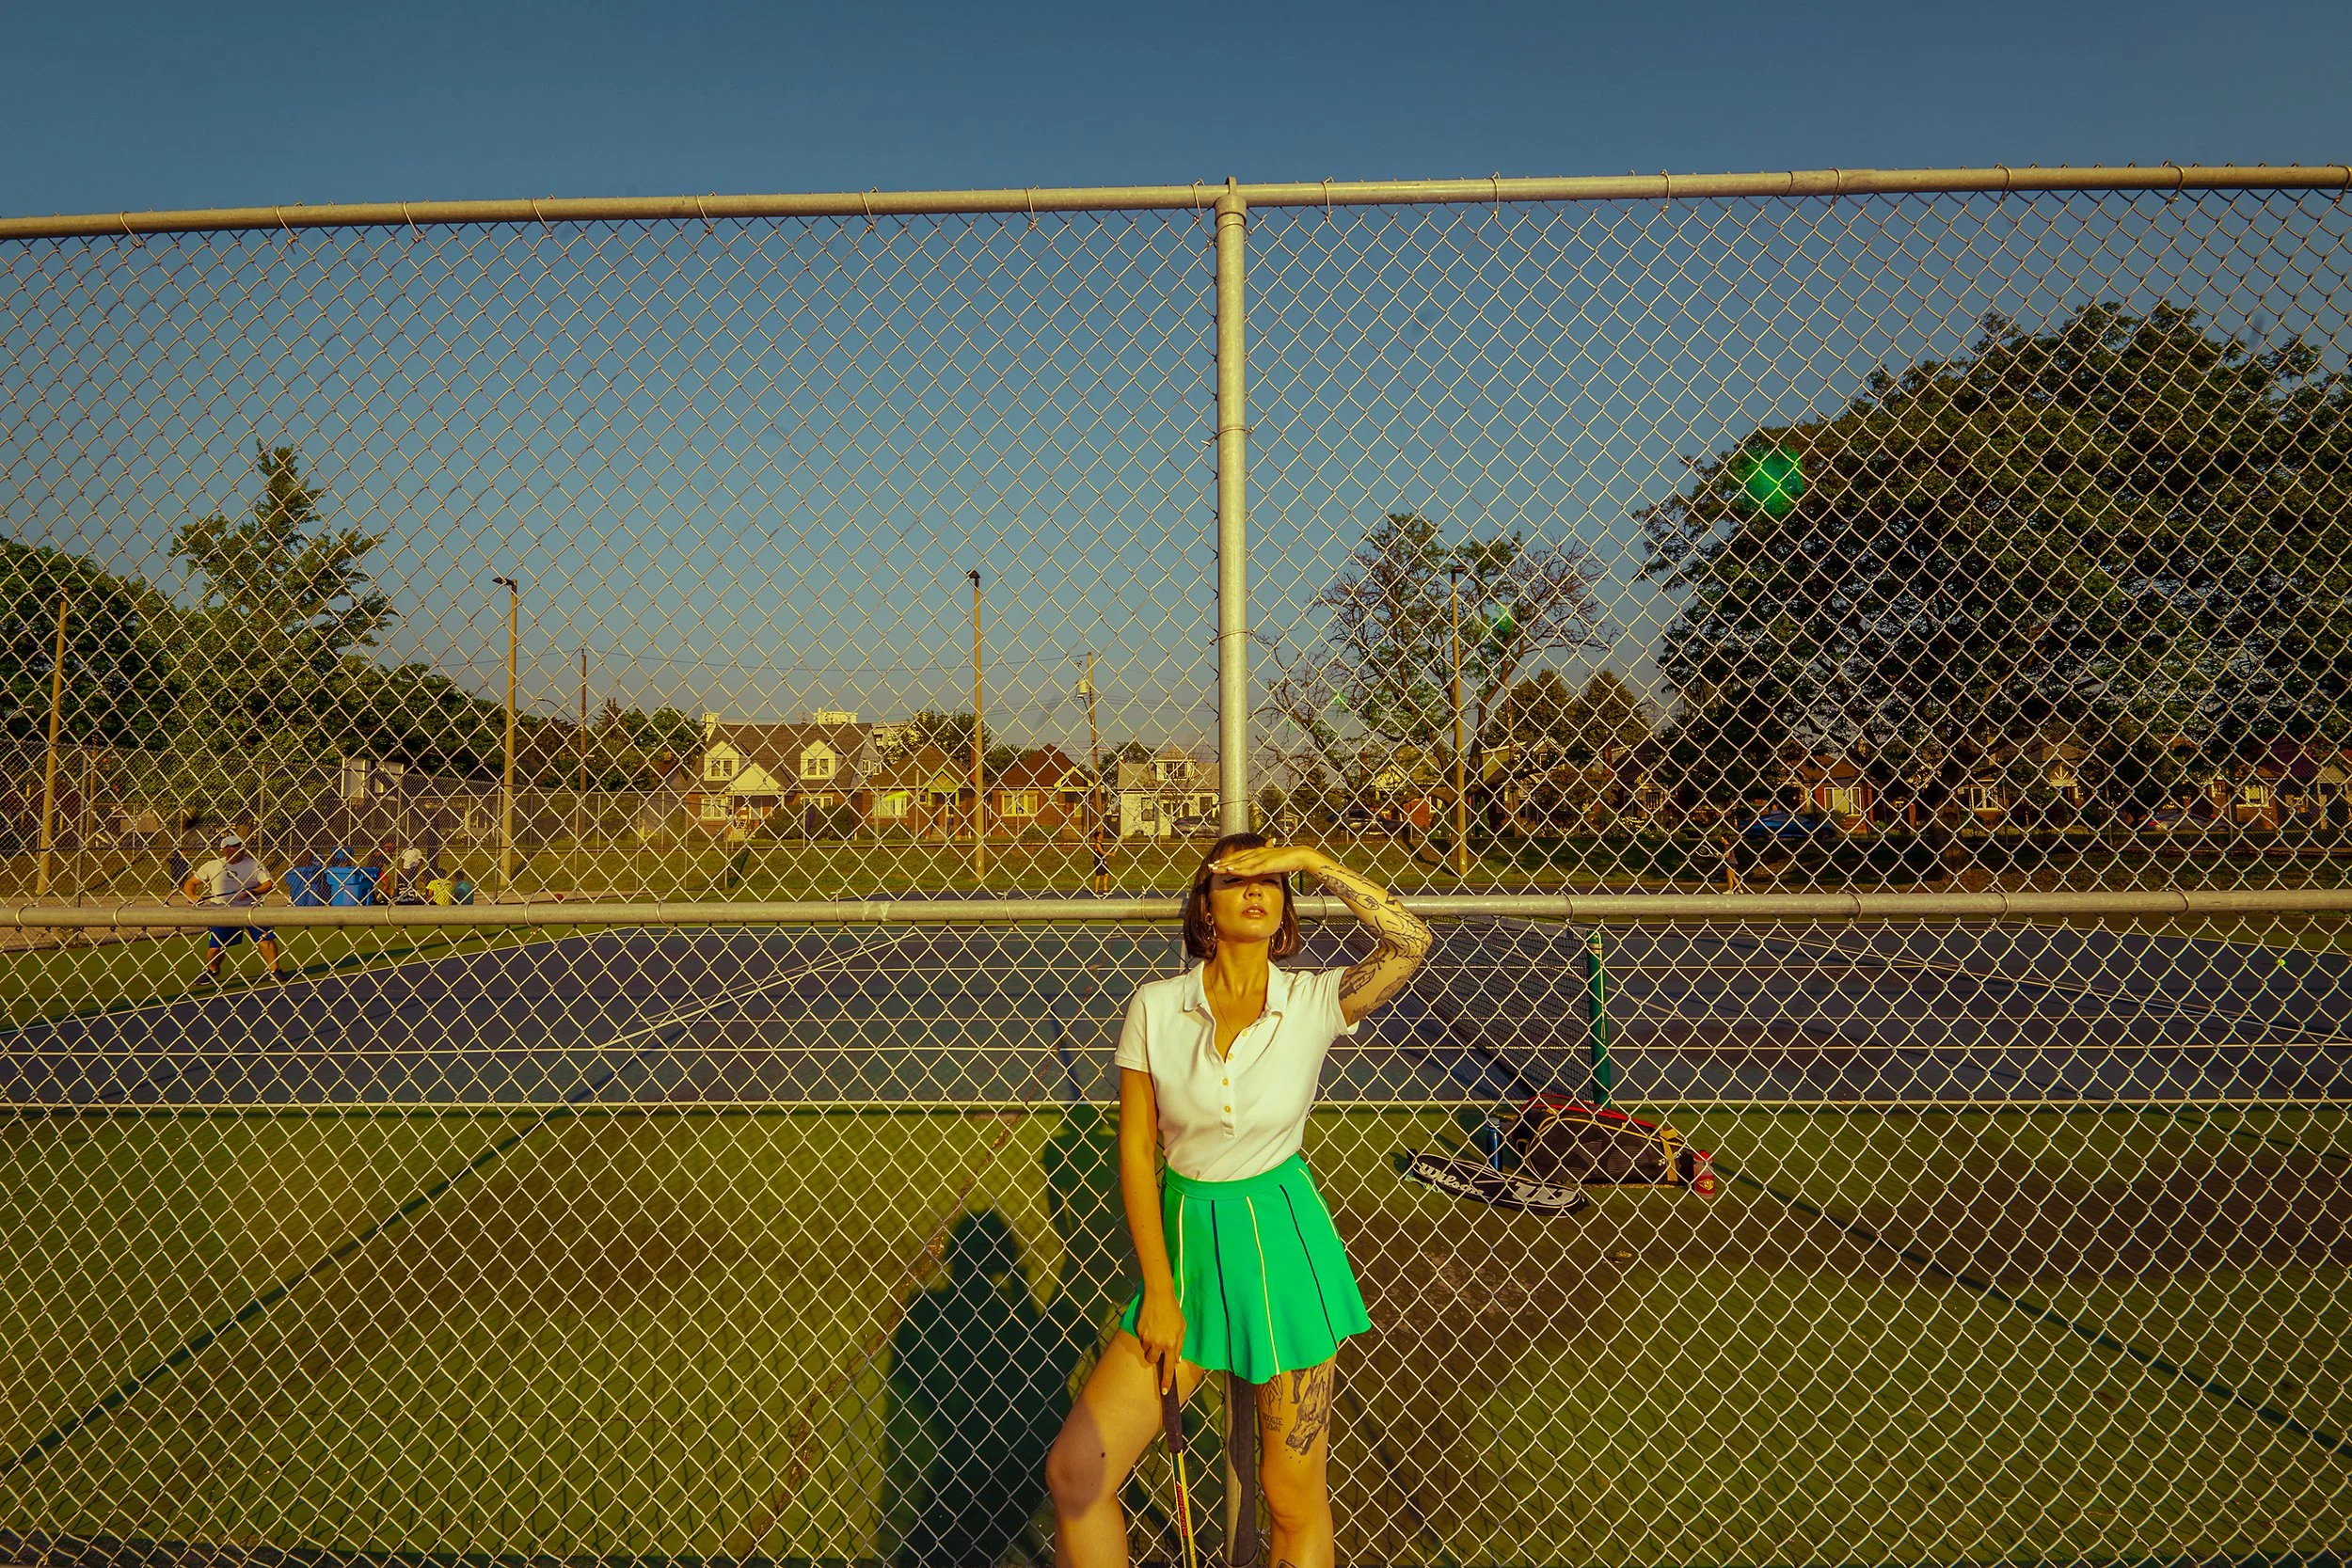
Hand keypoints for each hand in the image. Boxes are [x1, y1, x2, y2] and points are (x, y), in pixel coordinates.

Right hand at [1135, 1291, 1187, 1393]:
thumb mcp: (1182, 1328)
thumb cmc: (1173, 1312)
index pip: (1168, 1367)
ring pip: (1146, 1349)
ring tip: (1155, 1330)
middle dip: (1153, 1357)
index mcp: (1171, 1344)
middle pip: (1151, 1360)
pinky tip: (1150, 1325)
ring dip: (1149, 1345)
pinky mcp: (1139, 1331)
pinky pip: (1141, 1339)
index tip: (1164, 1391)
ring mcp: (1147, 1338)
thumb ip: (1179, 1345)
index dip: (1166, 1381)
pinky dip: (1145, 1336)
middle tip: (1157, 1347)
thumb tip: (1176, 1360)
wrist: (1159, 1296)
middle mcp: (1158, 1344)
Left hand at [1208, 843, 1328, 879]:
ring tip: (1215, 869)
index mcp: (1258, 852)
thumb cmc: (1288, 859)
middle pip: (1236, 858)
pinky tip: (1230, 870)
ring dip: (1226, 866)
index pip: (1239, 856)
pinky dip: (1239, 869)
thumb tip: (1262, 866)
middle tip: (1210, 866)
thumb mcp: (1274, 861)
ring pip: (1240, 862)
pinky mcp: (1265, 864)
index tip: (1217, 863)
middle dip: (1222, 862)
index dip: (1228, 859)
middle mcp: (1257, 853)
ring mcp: (1260, 858)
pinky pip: (1250, 868)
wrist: (1300, 855)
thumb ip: (1266, 862)